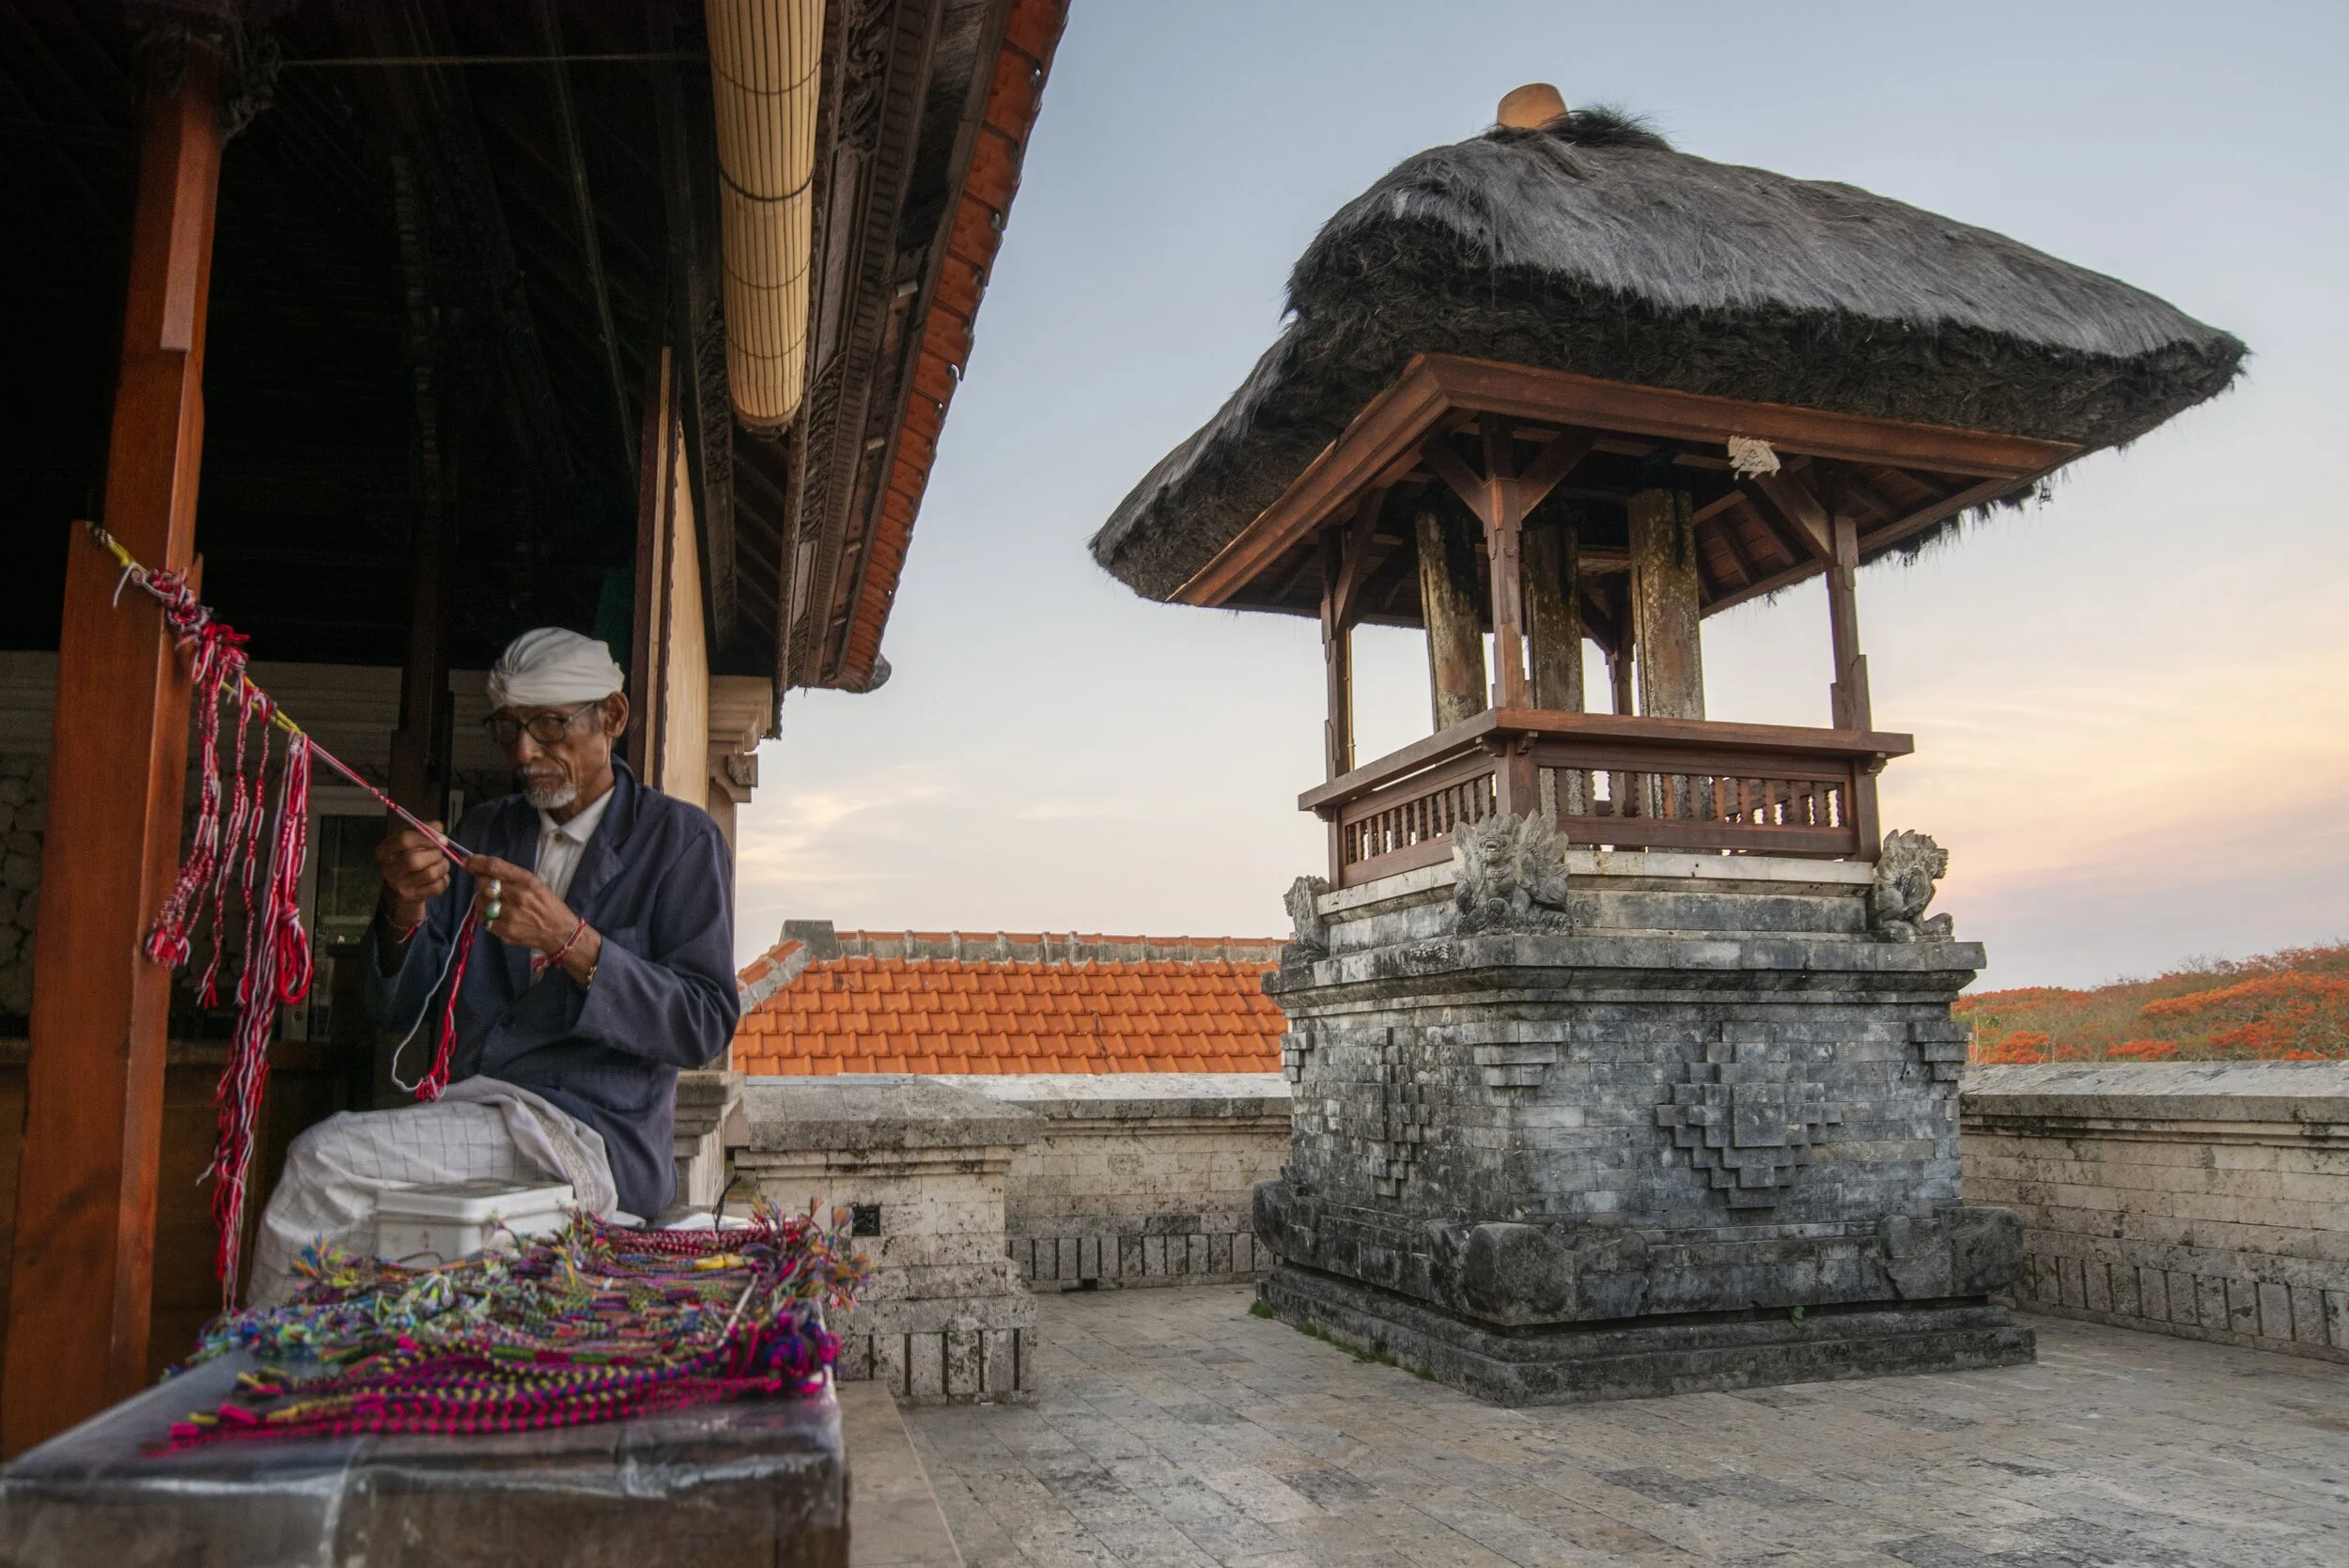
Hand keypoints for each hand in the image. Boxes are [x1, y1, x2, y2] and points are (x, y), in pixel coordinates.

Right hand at [375, 819, 448, 934]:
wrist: (406, 884)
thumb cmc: (412, 855)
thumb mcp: (415, 839)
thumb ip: (427, 829)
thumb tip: (439, 831)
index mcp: (385, 850)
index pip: (405, 839)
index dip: (428, 837)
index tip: (442, 839)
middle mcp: (387, 868)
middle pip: (415, 859)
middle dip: (435, 854)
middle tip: (440, 854)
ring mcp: (398, 885)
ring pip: (430, 874)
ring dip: (443, 866)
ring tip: (442, 864)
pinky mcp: (410, 897)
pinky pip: (437, 887)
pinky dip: (444, 880)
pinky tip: (440, 877)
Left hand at [463, 855, 582, 956]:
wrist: (559, 932)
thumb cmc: (548, 905)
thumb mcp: (536, 884)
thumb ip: (512, 877)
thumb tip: (484, 870)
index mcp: (527, 881)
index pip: (495, 866)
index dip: (477, 862)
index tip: (468, 861)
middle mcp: (518, 896)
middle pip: (483, 883)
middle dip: (481, 884)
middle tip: (489, 888)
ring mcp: (511, 914)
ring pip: (480, 902)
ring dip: (483, 902)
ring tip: (494, 905)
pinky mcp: (505, 931)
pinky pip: (484, 920)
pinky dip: (486, 917)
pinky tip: (497, 917)